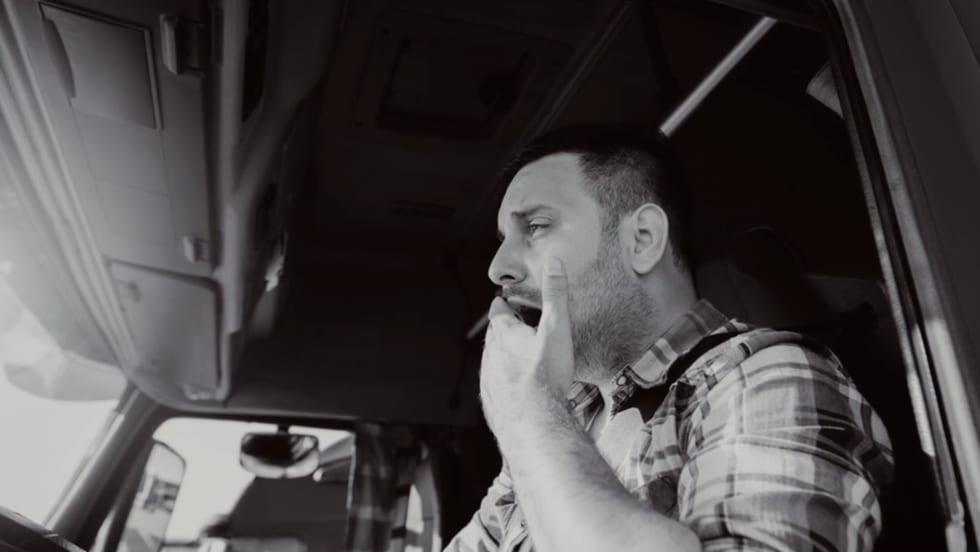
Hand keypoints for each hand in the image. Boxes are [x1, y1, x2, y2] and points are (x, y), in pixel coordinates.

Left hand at [480, 257, 574, 444]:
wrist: (533, 422)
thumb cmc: (545, 377)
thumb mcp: (556, 329)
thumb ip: (556, 296)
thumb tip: (554, 265)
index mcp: (504, 334)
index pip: (498, 311)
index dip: (503, 304)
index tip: (506, 302)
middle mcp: (491, 354)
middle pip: (494, 336)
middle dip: (504, 331)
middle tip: (516, 328)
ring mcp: (488, 378)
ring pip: (492, 361)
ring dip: (502, 357)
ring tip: (518, 359)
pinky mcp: (491, 400)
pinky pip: (494, 385)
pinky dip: (502, 382)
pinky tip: (514, 388)